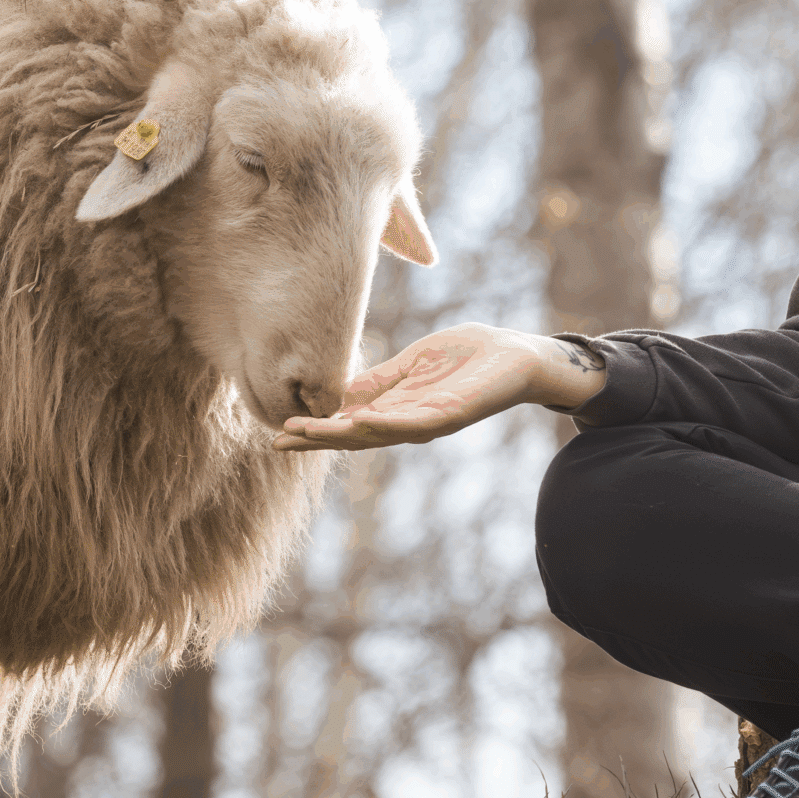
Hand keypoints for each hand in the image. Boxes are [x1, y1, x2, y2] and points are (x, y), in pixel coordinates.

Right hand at [272, 323, 605, 452]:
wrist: (519, 354)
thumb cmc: (471, 356)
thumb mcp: (414, 363)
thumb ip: (381, 380)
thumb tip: (338, 393)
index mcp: (400, 408)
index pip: (349, 424)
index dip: (316, 430)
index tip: (280, 432)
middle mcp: (411, 422)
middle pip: (356, 437)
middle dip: (318, 439)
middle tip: (279, 442)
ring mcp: (432, 421)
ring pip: (379, 434)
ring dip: (341, 436)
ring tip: (306, 434)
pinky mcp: (454, 414)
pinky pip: (415, 423)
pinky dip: (386, 424)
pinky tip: (360, 423)